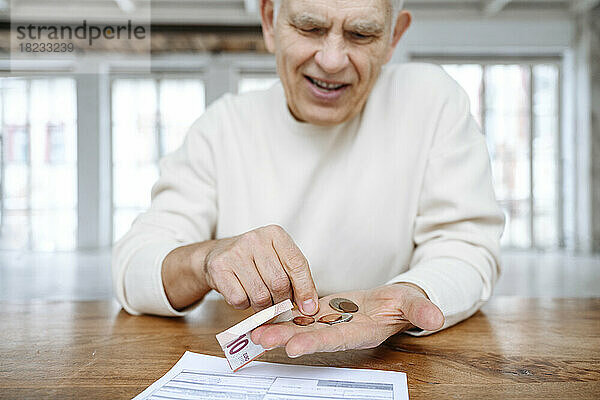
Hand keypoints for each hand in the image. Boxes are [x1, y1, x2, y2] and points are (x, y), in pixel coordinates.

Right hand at [200, 225, 318, 313]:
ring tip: (261, 301)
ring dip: (263, 307)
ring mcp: (235, 252)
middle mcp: (255, 239)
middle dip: (281, 302)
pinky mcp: (219, 267)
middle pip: (279, 283)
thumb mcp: (279, 260)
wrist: (218, 253)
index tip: (308, 307)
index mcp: (275, 234)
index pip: (297, 265)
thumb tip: (309, 307)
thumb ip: (296, 279)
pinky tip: (243, 294)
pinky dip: (244, 305)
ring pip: (260, 295)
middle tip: (278, 306)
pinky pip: (239, 299)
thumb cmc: (255, 260)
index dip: (305, 289)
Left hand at [251, 283, 443, 356]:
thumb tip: (436, 317)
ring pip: (300, 325)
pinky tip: (262, 314)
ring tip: (251, 330)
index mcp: (360, 331)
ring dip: (277, 328)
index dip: (315, 342)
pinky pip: (300, 313)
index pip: (336, 339)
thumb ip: (421, 310)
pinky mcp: (322, 311)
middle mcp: (339, 331)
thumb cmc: (403, 305)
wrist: (392, 304)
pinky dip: (282, 315)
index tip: (294, 346)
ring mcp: (328, 322)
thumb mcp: (414, 305)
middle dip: (285, 338)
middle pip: (310, 335)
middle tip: (259, 340)